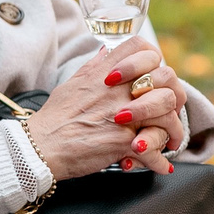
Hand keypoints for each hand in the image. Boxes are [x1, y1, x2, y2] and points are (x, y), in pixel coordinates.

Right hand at [27, 39, 189, 176]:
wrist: (41, 147)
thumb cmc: (54, 119)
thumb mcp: (72, 83)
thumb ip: (94, 66)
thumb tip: (107, 50)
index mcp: (105, 74)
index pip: (141, 47)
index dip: (153, 57)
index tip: (154, 73)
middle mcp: (117, 90)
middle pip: (165, 79)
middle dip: (173, 97)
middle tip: (170, 112)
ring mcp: (123, 116)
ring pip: (168, 114)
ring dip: (173, 131)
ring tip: (169, 142)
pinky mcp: (124, 142)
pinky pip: (154, 151)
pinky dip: (160, 162)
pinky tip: (161, 165)